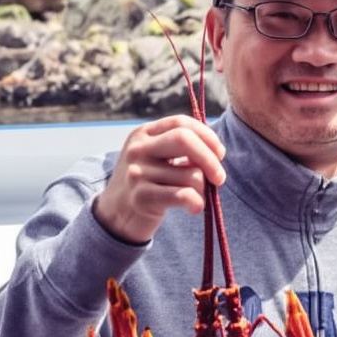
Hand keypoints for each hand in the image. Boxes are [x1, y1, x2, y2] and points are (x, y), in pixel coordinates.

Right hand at [91, 115, 226, 244]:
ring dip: (203, 189)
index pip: (181, 123)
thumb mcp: (157, 158)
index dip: (207, 136)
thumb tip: (217, 152)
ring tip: (196, 196)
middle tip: (219, 178)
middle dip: (210, 159)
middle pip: (184, 139)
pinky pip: (183, 195)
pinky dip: (197, 203)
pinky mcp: (141, 196)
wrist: (115, 214)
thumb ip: (182, 149)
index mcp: (144, 133)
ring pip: (190, 174)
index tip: (220, 154)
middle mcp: (138, 148)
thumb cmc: (149, 183)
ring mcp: (137, 172)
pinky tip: (195, 207)